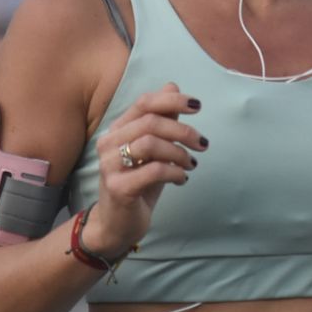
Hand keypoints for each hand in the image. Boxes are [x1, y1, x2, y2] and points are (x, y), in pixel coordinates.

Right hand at [82, 83, 206, 259]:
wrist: (117, 225)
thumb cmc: (138, 184)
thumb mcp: (155, 151)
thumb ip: (162, 120)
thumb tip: (172, 86)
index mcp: (118, 130)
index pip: (144, 103)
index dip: (172, 100)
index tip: (197, 105)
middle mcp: (109, 143)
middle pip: (151, 122)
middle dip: (183, 131)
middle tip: (202, 144)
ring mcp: (110, 165)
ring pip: (150, 143)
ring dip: (179, 152)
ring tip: (191, 164)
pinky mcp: (118, 187)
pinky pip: (153, 170)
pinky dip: (175, 171)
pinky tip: (182, 178)